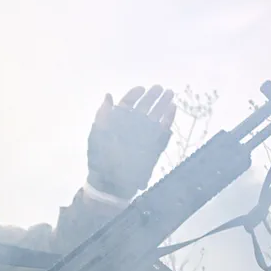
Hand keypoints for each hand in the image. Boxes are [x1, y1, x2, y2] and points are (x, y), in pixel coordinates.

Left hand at [87, 85, 176, 199]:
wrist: (110, 182)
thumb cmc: (101, 159)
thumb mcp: (97, 135)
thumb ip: (103, 115)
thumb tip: (108, 96)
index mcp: (117, 123)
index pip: (127, 105)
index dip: (134, 95)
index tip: (141, 89)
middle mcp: (132, 128)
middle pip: (144, 108)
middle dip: (152, 97)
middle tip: (160, 88)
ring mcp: (143, 138)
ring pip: (155, 117)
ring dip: (162, 105)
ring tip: (170, 94)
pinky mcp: (153, 147)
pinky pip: (162, 132)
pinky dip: (168, 120)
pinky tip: (172, 109)